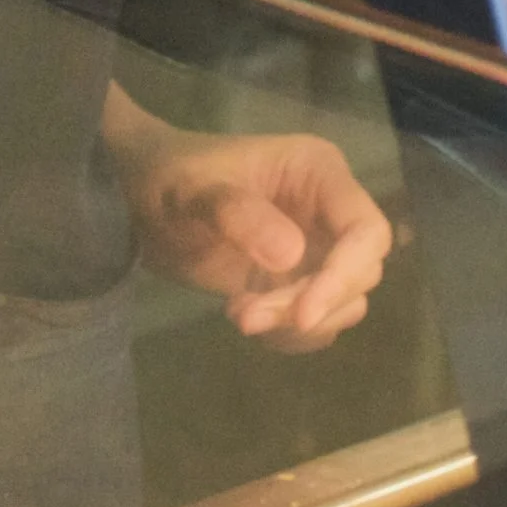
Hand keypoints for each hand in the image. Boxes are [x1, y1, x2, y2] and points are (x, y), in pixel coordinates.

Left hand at [104, 93, 390, 353]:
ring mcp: (317, 248)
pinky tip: (245, 317)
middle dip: (310, 304)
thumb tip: (291, 255)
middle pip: (359, 273)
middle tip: (245, 316)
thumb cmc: (168, 179)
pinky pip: (319, 321)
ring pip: (342, 303)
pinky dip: (289, 335)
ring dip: (295, 322)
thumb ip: (237, 213)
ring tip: (238, 313)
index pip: (366, 230)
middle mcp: (329, 210)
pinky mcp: (299, 281)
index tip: (303, 314)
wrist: (140, 200)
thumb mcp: (192, 191)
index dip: (346, 274)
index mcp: (317, 172)